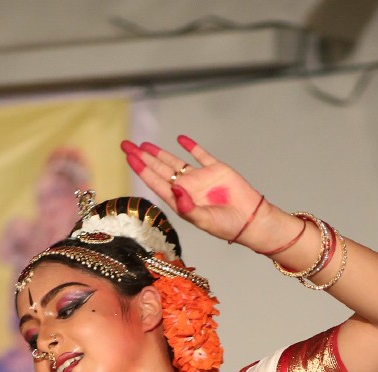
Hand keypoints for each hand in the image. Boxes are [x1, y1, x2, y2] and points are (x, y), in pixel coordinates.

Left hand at [121, 134, 265, 244]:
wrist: (251, 220)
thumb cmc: (227, 226)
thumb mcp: (205, 221)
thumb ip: (188, 208)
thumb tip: (175, 190)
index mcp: (181, 202)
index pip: (156, 183)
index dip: (142, 169)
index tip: (129, 157)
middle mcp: (187, 189)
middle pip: (160, 170)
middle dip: (143, 158)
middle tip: (126, 145)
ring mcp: (200, 179)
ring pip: (175, 162)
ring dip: (160, 153)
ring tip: (144, 145)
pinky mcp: (216, 170)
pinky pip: (200, 155)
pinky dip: (191, 146)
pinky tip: (180, 139)